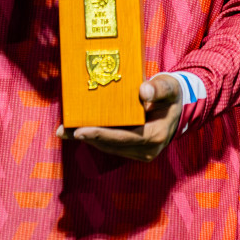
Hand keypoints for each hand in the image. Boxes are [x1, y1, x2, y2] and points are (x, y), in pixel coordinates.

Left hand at [55, 73, 181, 162]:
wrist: (176, 107)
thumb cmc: (170, 94)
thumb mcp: (169, 87)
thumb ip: (158, 88)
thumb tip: (143, 91)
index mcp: (155, 135)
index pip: (124, 137)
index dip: (101, 135)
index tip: (80, 131)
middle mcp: (147, 150)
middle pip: (111, 145)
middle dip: (87, 137)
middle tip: (63, 130)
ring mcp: (140, 153)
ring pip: (108, 147)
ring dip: (87, 139)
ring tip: (65, 130)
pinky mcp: (133, 151)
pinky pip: (110, 145)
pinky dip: (95, 138)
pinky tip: (77, 130)